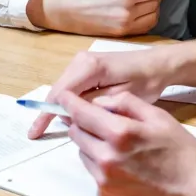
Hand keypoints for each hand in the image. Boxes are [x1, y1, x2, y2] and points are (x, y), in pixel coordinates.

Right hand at [27, 46, 172, 137]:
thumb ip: (93, 106)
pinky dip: (73, 102)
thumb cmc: (145, 82)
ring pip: (64, 90)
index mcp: (89, 67)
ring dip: (66, 109)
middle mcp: (81, 61)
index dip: (47, 114)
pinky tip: (80, 115)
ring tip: (78, 125)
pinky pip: (72, 87)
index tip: (36, 133)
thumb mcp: (121, 99)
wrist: (159, 65)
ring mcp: (83, 61)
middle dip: (56, 113)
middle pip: (58, 92)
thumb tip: (70, 115)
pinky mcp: (87, 65)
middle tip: (63, 134)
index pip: (60, 94)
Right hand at [34, 0, 164, 36]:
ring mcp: (125, 26)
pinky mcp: (121, 35)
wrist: (64, 10)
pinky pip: (144, 29)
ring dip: (155, 8)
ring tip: (147, 0)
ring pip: (153, 18)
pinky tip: (142, 12)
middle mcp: (128, 13)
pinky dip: (148, 20)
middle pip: (156, 4)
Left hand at [59, 91, 195, 195]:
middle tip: (104, 122)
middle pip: (77, 132)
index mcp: (119, 134)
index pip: (81, 113)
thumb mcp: (160, 118)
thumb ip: (127, 104)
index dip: (70, 102)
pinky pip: (93, 173)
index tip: (64, 97)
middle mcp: (106, 158)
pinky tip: (125, 167)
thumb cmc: (182, 156)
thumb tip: (100, 101)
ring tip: (121, 147)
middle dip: (85, 123)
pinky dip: (101, 166)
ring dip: (93, 145)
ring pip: (83, 152)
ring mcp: (103, 180)